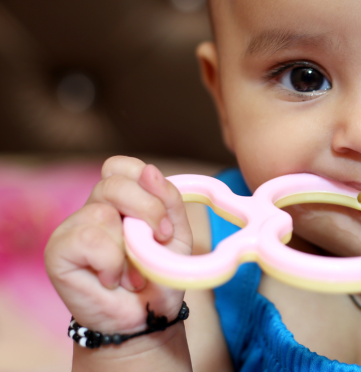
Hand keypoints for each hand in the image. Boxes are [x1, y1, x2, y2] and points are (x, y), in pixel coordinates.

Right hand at [45, 156, 192, 335]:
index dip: (146, 184)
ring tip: (135, 274)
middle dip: (147, 209)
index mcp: (123, 200)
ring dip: (130, 248)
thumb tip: (150, 170)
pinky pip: (88, 238)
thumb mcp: (177, 235)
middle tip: (160, 239)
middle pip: (113, 182)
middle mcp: (96, 208)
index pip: (122, 166)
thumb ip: (169, 201)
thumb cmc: (159, 276)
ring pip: (102, 212)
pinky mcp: (59, 250)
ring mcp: (74, 227)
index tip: (166, 219)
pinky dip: (110, 262)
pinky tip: (111, 280)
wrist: (146, 318)